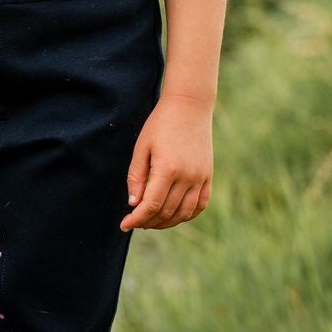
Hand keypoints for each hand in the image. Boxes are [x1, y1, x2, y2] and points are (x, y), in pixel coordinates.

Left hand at [120, 93, 213, 230]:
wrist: (189, 106)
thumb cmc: (160, 124)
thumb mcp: (141, 147)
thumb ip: (136, 177)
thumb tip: (133, 204)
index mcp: (168, 169)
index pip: (151, 205)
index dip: (136, 219)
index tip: (124, 225)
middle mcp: (187, 176)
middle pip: (167, 212)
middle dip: (148, 221)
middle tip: (134, 222)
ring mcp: (200, 177)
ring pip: (184, 213)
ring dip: (167, 222)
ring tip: (151, 222)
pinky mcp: (208, 176)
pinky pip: (201, 204)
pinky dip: (187, 215)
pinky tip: (174, 216)